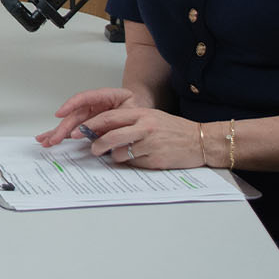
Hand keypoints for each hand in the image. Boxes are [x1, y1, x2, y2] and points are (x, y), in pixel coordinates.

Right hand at [35, 87, 134, 146]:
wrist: (141, 109)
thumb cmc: (137, 108)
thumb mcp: (133, 109)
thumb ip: (119, 119)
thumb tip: (104, 134)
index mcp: (104, 97)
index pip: (84, 98)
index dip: (71, 105)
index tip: (60, 114)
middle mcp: (93, 105)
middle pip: (74, 115)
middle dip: (62, 127)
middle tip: (54, 139)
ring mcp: (89, 115)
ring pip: (70, 123)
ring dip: (57, 132)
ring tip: (45, 140)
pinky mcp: (88, 124)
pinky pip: (74, 129)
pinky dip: (63, 135)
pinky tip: (51, 139)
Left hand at [82, 107, 203, 169]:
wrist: (201, 140)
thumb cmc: (174, 130)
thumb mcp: (150, 118)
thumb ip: (129, 122)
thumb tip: (102, 131)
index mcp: (141, 114)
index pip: (108, 118)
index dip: (90, 125)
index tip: (77, 132)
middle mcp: (145, 127)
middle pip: (111, 136)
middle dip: (97, 145)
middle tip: (93, 150)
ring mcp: (151, 144)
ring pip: (121, 153)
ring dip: (117, 156)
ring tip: (123, 155)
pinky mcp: (156, 159)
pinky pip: (134, 164)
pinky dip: (132, 163)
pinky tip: (141, 159)